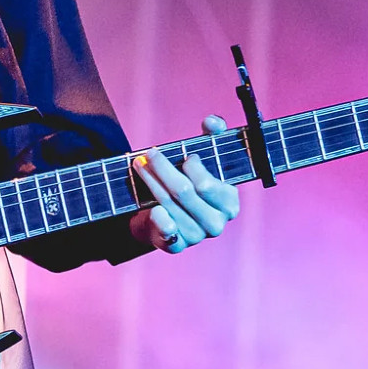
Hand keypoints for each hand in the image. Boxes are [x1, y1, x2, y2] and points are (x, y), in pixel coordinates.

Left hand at [128, 114, 241, 253]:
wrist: (170, 212)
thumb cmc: (191, 180)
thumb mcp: (205, 157)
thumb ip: (213, 135)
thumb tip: (212, 122)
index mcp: (229, 202)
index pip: (208, 185)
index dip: (193, 168)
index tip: (184, 156)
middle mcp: (216, 223)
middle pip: (184, 192)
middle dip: (163, 169)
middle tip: (148, 154)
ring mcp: (197, 236)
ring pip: (168, 205)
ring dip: (150, 182)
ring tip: (138, 164)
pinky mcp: (177, 245)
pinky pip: (166, 233)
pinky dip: (158, 218)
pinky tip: (150, 207)